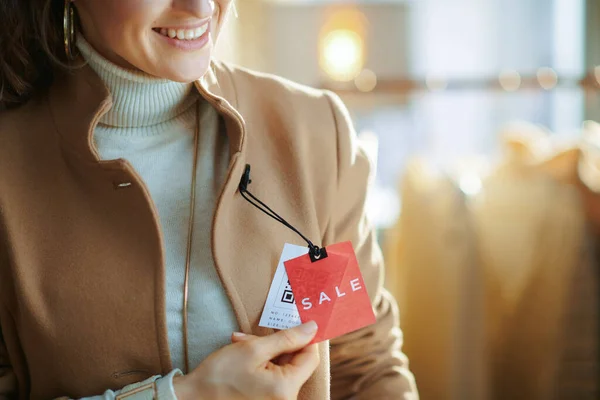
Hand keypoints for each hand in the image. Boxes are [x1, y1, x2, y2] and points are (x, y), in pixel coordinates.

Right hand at [174, 321, 319, 399]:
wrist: (193, 398)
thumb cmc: (220, 375)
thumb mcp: (253, 349)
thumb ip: (287, 338)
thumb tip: (312, 328)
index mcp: (286, 388)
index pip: (310, 357)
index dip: (305, 337)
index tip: (295, 322)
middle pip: (295, 362)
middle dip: (278, 344)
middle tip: (254, 334)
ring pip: (282, 367)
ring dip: (266, 351)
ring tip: (242, 343)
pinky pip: (274, 377)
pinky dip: (262, 363)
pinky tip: (243, 355)